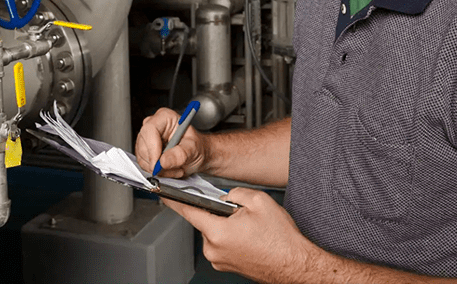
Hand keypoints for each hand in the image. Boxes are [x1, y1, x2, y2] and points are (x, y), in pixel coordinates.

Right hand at [135, 107, 206, 178]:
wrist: (198, 154)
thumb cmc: (196, 146)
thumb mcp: (193, 149)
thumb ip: (180, 154)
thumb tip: (163, 161)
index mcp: (165, 117)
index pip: (150, 129)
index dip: (152, 148)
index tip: (158, 164)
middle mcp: (153, 125)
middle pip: (143, 145)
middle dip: (157, 162)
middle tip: (174, 168)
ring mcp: (147, 138)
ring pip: (142, 157)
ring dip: (158, 169)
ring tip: (175, 168)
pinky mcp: (145, 150)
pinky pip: (143, 164)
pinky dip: (156, 171)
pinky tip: (169, 169)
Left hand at [162, 187, 309, 283]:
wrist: (295, 264)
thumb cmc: (280, 239)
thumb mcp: (258, 201)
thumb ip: (235, 193)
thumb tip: (225, 197)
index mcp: (218, 232)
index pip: (188, 212)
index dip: (173, 200)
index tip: (161, 192)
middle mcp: (214, 249)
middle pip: (205, 220)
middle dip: (219, 211)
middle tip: (240, 211)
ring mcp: (220, 260)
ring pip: (215, 231)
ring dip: (226, 224)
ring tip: (250, 227)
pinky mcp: (227, 265)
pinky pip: (222, 242)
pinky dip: (231, 235)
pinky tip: (249, 236)